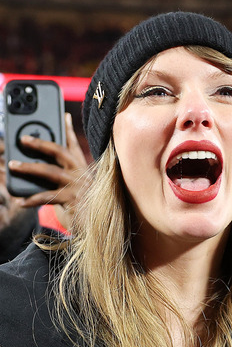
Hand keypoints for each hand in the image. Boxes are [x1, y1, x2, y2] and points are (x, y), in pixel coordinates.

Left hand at [7, 113, 88, 230]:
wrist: (103, 231)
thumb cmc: (87, 212)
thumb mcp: (76, 192)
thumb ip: (63, 181)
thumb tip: (38, 172)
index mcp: (84, 170)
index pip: (75, 146)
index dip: (68, 129)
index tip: (63, 115)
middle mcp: (82, 174)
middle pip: (60, 151)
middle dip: (40, 143)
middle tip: (23, 139)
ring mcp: (78, 186)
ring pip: (49, 171)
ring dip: (28, 167)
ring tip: (12, 166)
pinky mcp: (73, 200)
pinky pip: (47, 196)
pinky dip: (31, 200)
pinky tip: (20, 202)